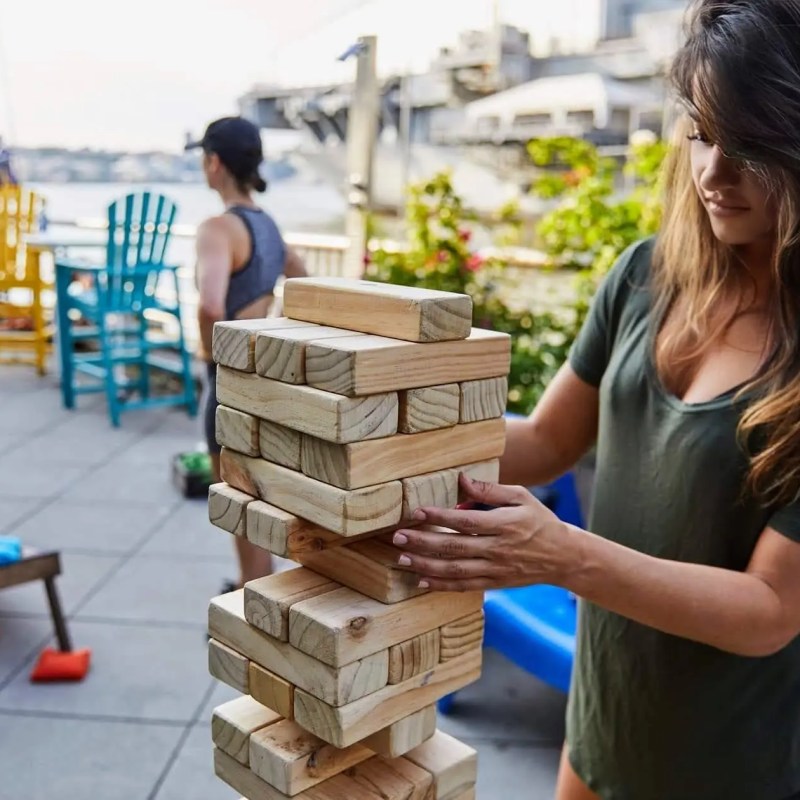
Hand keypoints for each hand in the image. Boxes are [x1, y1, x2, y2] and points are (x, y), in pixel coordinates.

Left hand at [392, 473, 575, 591]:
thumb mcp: (521, 497)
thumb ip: (491, 490)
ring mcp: (495, 569)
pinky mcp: (494, 583)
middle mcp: (498, 549)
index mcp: (505, 525)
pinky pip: (463, 586)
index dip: (439, 517)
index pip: (466, 522)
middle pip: (455, 547)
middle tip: (398, 536)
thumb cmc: (540, 521)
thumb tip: (462, 479)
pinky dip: (441, 585)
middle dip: (423, 541)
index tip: (417, 512)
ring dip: (425, 565)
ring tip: (402, 557)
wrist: (563, 557)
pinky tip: (421, 581)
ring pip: (455, 570)